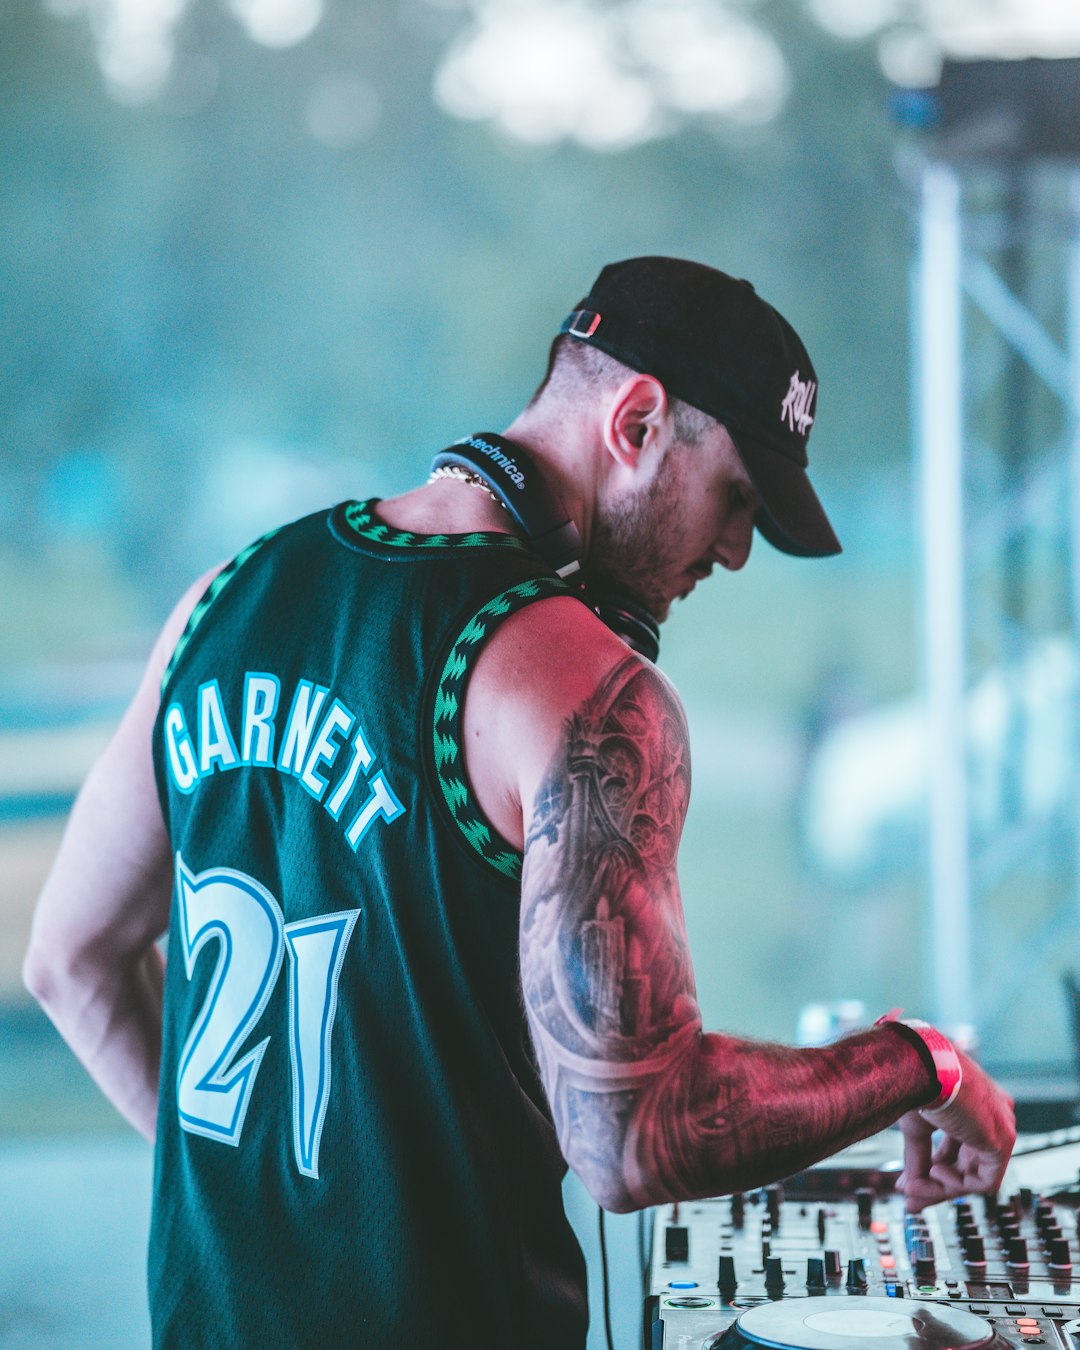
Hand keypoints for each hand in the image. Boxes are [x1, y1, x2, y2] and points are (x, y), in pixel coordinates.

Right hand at [895, 1050, 1014, 1210]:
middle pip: (966, 1164)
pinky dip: (956, 1185)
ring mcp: (1000, 1127)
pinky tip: (933, 1174)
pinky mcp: (1002, 1140)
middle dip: (934, 1183)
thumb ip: (918, 1156)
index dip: (931, 1166)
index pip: (956, 1146)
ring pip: (974, 1175)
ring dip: (941, 1187)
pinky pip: (983, 1181)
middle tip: (909, 1195)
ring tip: (912, 1187)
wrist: (921, 1062)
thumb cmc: (915, 1080)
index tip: (907, 1182)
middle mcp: (992, 1115)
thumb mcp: (916, 1123)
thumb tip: (909, 1186)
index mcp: (973, 1102)